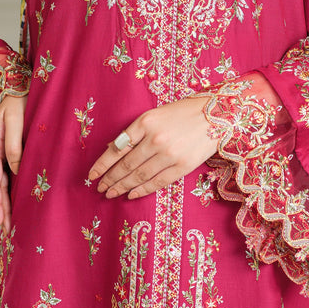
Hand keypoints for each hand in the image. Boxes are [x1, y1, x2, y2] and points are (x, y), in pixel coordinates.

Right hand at [0, 94, 26, 231]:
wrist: (19, 82)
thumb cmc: (17, 99)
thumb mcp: (14, 120)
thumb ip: (14, 145)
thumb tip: (17, 171)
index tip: (0, 220)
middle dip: (1, 208)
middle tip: (7, 230)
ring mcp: (2, 150)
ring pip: (2, 182)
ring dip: (5, 201)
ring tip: (10, 221)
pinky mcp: (11, 148)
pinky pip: (9, 173)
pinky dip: (12, 188)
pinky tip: (17, 198)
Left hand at [88, 95, 216, 200]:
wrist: (217, 115)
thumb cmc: (182, 112)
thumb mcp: (154, 115)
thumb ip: (134, 132)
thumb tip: (112, 149)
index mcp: (145, 122)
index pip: (117, 147)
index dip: (102, 164)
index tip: (92, 175)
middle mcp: (155, 139)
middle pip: (126, 164)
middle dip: (110, 178)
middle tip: (100, 188)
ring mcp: (169, 154)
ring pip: (139, 176)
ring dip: (122, 187)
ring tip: (111, 193)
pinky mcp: (182, 166)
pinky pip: (157, 182)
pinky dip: (142, 190)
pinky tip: (131, 194)